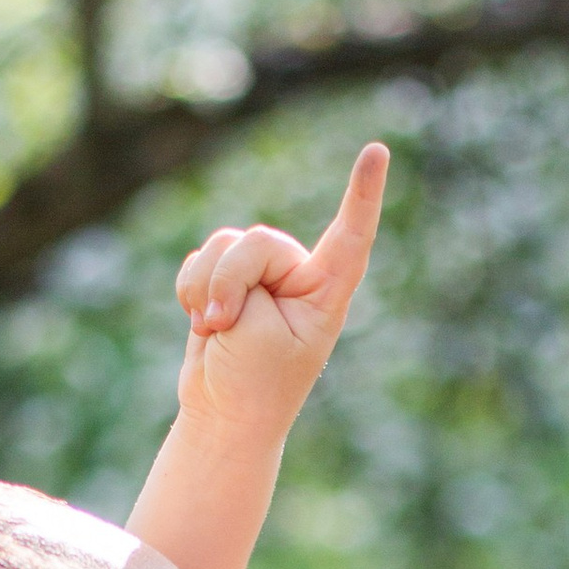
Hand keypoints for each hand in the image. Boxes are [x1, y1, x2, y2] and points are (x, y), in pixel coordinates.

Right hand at [172, 141, 387, 431]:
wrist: (224, 418)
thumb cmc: (253, 382)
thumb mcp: (253, 326)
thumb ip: (243, 276)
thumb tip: (221, 261)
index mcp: (326, 292)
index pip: (350, 235)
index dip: (362, 193)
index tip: (377, 150)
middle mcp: (299, 278)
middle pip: (257, 241)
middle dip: (230, 279)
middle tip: (226, 325)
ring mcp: (263, 279)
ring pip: (223, 245)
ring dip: (206, 288)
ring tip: (214, 330)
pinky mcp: (229, 283)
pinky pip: (200, 259)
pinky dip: (190, 290)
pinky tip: (201, 323)